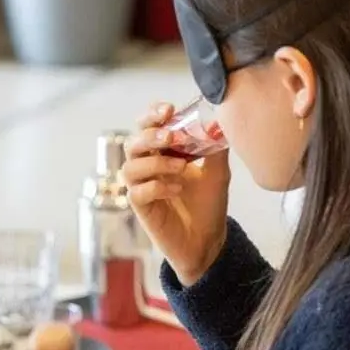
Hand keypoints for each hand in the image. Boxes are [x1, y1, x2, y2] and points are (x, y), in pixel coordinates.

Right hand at [121, 103, 229, 285]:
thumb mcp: (218, 171)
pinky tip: (177, 190)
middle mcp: (148, 167)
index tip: (169, 109)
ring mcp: (142, 188)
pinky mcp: (142, 209)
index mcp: (163, 152)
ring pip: (130, 167)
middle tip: (172, 136)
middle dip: (150, 135)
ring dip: (155, 163)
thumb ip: (216, 147)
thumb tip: (218, 121)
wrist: (209, 240)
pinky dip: (156, 187)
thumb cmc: (209, 203)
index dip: (152, 114)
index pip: (147, 126)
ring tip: (182, 167)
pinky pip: (136, 193)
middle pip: (133, 143)